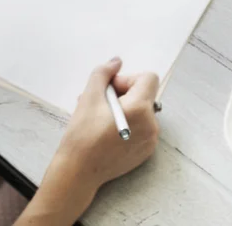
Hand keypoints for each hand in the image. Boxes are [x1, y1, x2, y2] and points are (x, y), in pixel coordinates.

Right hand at [48, 58, 159, 192]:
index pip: (148, 78)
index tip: (110, 90)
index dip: (127, 79)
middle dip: (121, 94)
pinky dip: (126, 124)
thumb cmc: (82, 133)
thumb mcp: (89, 96)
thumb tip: (116, 61)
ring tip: (98, 118)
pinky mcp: (145, 152)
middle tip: (98, 103)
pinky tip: (106, 132)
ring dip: (122, 109)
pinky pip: (141, 128)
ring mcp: (150, 140)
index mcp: (141, 109)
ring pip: (140, 111)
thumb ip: (103, 73)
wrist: (79, 170)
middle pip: (143, 95)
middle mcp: (152, 125)